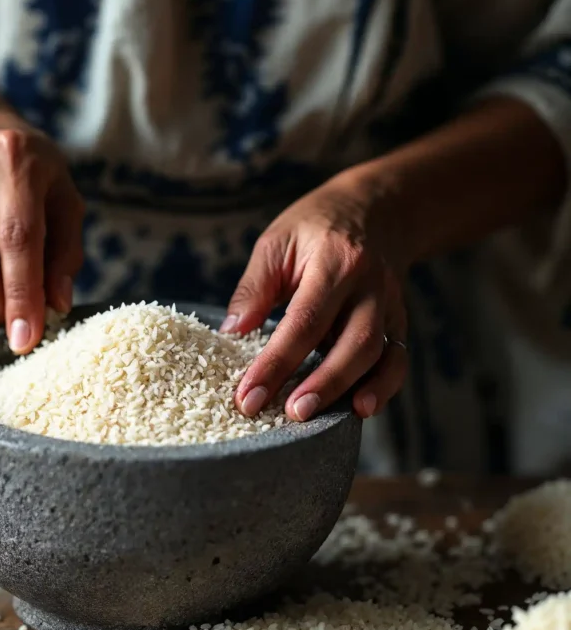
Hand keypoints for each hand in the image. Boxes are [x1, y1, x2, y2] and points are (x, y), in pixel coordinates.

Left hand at [224, 170, 407, 421]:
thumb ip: (254, 289)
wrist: (376, 209)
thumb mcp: (276, 242)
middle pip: (353, 342)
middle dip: (321, 384)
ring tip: (319, 420)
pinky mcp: (399, 321)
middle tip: (289, 414)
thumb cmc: (316, 227)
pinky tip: (360, 409)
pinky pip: (397, 359)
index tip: (248, 396)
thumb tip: (230, 334)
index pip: (304, 320)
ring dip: (350, 389)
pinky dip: (383, 387)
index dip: (276, 362)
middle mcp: (370, 286)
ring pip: (380, 354)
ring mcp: (390, 305)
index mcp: (336, 261)